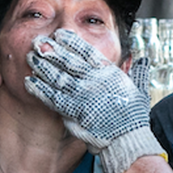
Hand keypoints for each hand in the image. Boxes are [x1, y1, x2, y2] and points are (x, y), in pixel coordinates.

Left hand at [25, 29, 162, 172]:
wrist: (128, 139)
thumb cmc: (135, 116)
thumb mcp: (141, 90)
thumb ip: (139, 72)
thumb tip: (142, 59)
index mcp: (109, 73)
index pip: (87, 52)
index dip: (71, 41)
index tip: (58, 34)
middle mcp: (95, 82)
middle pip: (69, 62)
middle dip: (52, 51)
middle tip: (38, 43)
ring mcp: (84, 97)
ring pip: (58, 78)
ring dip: (43, 67)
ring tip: (31, 58)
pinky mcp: (75, 113)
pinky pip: (54, 99)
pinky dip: (41, 90)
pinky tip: (30, 82)